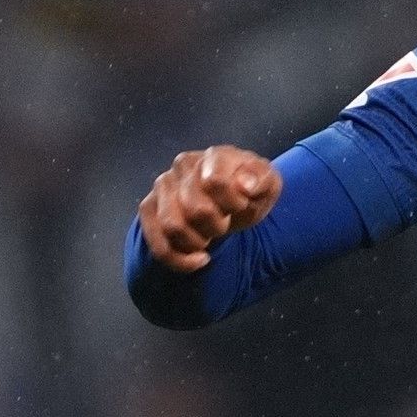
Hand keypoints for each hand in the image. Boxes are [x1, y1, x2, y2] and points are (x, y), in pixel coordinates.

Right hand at [137, 145, 280, 272]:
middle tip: (225, 223)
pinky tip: (200, 260)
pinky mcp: (149, 209)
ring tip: (209, 237)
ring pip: (172, 226)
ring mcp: (162, 186)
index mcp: (213, 156)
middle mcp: (182, 167)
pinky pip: (157, 243)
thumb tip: (245, 185)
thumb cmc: (249, 191)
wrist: (231, 199)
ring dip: (197, 241)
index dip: (232, 203)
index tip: (241, 205)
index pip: (215, 182)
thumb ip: (261, 179)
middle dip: (217, 226)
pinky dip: (180, 260)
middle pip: (195, 210)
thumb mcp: (268, 183)